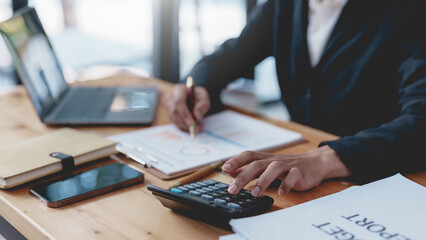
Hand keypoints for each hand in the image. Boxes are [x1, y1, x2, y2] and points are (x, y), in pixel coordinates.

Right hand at [167, 83, 210, 130]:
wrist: (195, 97)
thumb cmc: (198, 96)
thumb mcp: (204, 97)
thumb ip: (202, 105)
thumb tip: (197, 116)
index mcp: (179, 89)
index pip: (178, 101)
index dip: (184, 113)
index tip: (192, 122)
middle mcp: (171, 97)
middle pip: (175, 111)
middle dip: (185, 122)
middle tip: (196, 128)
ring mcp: (169, 106)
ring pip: (174, 118)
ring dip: (185, 126)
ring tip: (197, 129)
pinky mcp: (170, 114)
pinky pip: (175, 122)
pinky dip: (183, 127)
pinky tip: (192, 128)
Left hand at [222, 145, 350, 196]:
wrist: (315, 163)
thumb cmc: (287, 166)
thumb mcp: (267, 166)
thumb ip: (249, 169)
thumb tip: (230, 172)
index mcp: (265, 158)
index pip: (248, 155)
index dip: (236, 160)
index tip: (224, 169)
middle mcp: (274, 160)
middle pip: (257, 164)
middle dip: (243, 176)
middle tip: (232, 189)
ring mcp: (287, 165)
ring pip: (274, 168)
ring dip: (263, 180)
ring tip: (255, 193)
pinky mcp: (300, 173)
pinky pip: (292, 176)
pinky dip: (286, 184)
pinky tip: (281, 193)